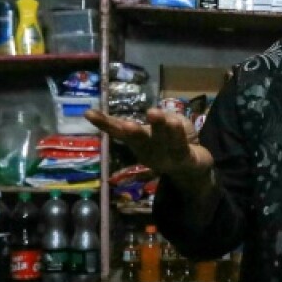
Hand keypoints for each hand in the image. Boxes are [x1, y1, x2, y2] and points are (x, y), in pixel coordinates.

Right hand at [84, 108, 214, 187]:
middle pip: (138, 139)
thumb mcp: (161, 126)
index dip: (105, 123)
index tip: (88, 113)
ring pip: (161, 140)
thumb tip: (150, 113)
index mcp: (137, 142)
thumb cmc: (172, 142)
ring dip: (157, 127)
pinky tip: (175, 123)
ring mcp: (166, 156)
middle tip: (126, 124)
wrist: (193, 168)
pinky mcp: (185, 158)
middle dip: (131, 132)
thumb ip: (155, 119)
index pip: (119, 131)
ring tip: (152, 112)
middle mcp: (148, 150)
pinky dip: (177, 134)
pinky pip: (180, 146)